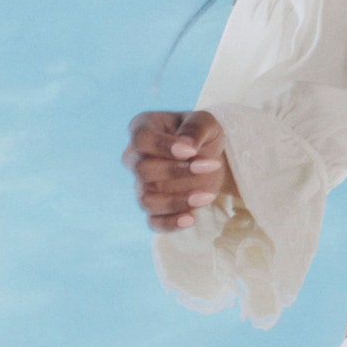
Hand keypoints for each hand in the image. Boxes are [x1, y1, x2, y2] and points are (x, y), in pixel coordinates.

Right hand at [123, 110, 232, 232]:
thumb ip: (196, 128)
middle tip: (211, 165)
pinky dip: (170, 224)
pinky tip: (191, 219)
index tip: (191, 151)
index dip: (164, 147)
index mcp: (142, 129)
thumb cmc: (201, 134)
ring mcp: (141, 185)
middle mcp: (135, 158)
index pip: (142, 139)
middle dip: (177, 171)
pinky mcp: (155, 207)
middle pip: (142, 170)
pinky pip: (153, 222)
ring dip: (176, 201)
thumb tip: (187, 145)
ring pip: (146, 199)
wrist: (207, 155)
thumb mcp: (205, 122)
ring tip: (207, 196)